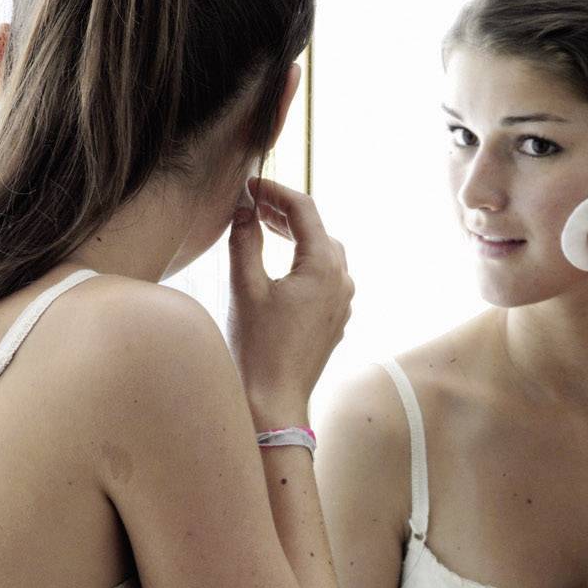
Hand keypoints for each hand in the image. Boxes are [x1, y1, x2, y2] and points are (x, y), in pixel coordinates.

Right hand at [227, 177, 353, 425]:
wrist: (275, 401)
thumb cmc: (259, 347)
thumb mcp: (246, 287)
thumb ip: (245, 240)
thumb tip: (244, 211)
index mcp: (323, 266)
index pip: (304, 209)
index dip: (276, 192)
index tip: (250, 186)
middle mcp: (342, 280)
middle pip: (318, 229)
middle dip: (286, 213)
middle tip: (253, 205)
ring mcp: (343, 302)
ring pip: (324, 253)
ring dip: (298, 237)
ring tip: (266, 229)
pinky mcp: (336, 319)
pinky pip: (326, 278)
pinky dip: (305, 263)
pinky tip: (281, 267)